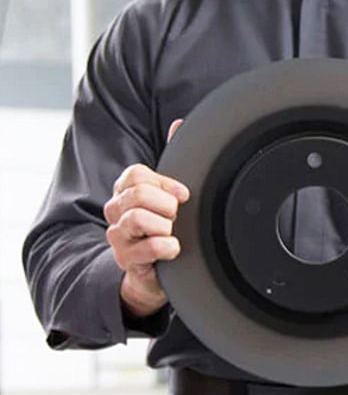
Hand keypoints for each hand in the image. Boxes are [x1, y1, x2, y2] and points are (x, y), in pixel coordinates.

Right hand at [104, 119, 187, 317]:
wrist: (158, 271)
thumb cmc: (165, 227)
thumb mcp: (170, 193)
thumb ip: (174, 158)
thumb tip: (179, 123)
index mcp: (126, 190)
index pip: (137, 174)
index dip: (166, 183)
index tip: (184, 195)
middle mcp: (116, 210)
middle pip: (138, 193)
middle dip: (167, 206)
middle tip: (176, 218)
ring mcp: (117, 236)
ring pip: (139, 218)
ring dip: (166, 227)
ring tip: (172, 235)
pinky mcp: (125, 260)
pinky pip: (148, 247)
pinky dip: (168, 248)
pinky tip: (173, 250)